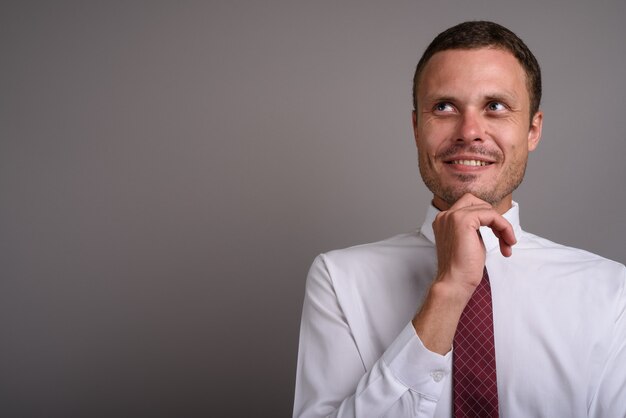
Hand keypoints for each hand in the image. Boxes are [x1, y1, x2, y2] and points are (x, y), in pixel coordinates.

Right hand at [412, 194, 515, 353]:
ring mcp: (452, 216)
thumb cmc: (463, 268)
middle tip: (503, 237)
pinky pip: (491, 215)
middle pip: (475, 201)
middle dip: (493, 217)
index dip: (487, 219)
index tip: (499, 238)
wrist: (455, 282)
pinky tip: (507, 242)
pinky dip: (503, 226)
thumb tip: (491, 220)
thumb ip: (474, 228)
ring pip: (486, 208)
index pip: (469, 206)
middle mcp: (445, 215)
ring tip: (507, 243)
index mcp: (444, 220)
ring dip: (502, 225)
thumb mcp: (469, 241)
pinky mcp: (462, 220)